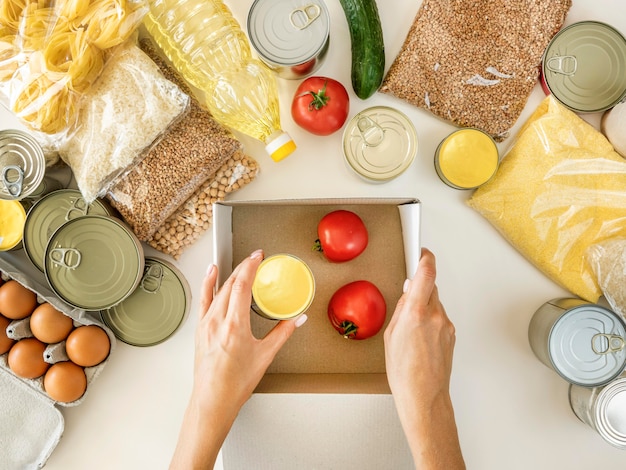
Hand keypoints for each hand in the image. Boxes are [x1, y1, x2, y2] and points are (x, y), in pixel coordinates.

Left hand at [170, 249, 306, 468]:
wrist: (212, 401)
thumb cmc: (235, 384)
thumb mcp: (265, 356)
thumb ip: (282, 333)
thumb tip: (296, 319)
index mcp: (234, 326)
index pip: (242, 285)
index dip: (250, 266)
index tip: (258, 257)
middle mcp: (217, 321)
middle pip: (230, 284)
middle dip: (243, 267)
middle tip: (255, 259)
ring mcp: (205, 324)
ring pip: (217, 290)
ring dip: (229, 274)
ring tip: (237, 263)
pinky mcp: (200, 329)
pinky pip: (203, 300)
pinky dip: (207, 284)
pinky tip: (210, 274)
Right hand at [384, 248, 464, 469]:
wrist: (424, 397)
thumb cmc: (404, 373)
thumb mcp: (391, 336)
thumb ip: (401, 310)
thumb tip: (407, 293)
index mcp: (416, 313)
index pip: (426, 273)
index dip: (424, 258)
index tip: (421, 251)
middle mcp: (435, 315)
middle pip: (430, 287)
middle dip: (418, 289)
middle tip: (407, 299)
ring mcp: (447, 325)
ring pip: (435, 303)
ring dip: (424, 308)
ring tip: (411, 330)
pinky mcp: (452, 334)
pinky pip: (439, 318)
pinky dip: (430, 321)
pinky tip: (420, 339)